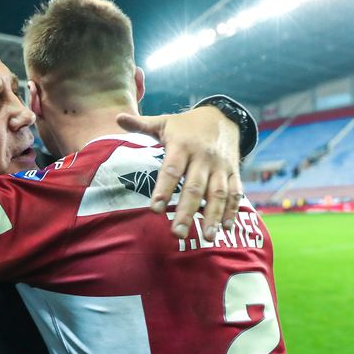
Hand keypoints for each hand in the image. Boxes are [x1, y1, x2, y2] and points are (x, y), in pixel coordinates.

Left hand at [117, 106, 242, 240]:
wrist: (223, 116)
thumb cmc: (186, 125)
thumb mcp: (165, 122)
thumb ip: (142, 124)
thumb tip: (117, 118)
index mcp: (183, 146)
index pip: (172, 170)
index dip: (163, 189)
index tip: (155, 209)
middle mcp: (203, 157)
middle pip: (195, 187)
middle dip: (186, 212)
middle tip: (177, 234)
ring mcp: (220, 166)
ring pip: (218, 193)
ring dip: (213, 216)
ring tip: (206, 237)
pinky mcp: (233, 172)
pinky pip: (235, 192)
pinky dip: (232, 210)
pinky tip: (227, 228)